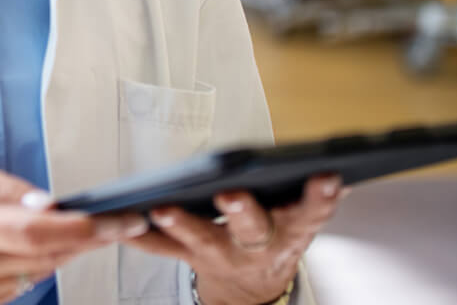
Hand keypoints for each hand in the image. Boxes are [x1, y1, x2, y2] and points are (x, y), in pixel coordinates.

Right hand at [0, 158, 149, 304]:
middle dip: (87, 239)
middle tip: (116, 221)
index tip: (118, 221)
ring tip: (64, 226)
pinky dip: (35, 263)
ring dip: (61, 250)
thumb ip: (10, 189)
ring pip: (41, 272)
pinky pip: (24, 284)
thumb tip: (53, 206)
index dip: (83, 230)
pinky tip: (25, 245)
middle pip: (48, 256)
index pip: (36, 233)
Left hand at [127, 174, 343, 304]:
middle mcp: (256, 245)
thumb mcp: (300, 221)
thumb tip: (333, 167)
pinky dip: (141, 236)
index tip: (324, 176)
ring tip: (162, 209)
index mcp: (291, 230)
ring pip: (201, 238)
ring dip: (181, 224)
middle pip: (251, 227)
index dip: (319, 197)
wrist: (252, 288)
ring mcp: (221, 253)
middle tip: (230, 193)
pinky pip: (162, 248)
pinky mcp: (189, 256)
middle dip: (241, 210)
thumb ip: (311, 199)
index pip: (311, 213)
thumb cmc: (273, 236)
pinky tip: (124, 220)